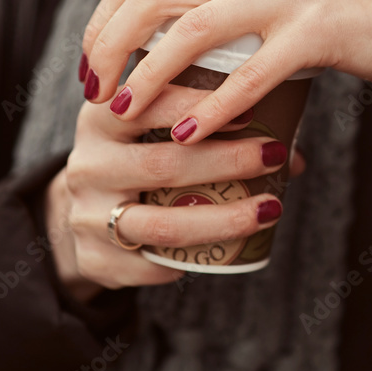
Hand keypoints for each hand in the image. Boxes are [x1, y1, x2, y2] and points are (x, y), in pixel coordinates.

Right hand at [45, 84, 303, 300]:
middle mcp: (87, 165)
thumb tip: (292, 154)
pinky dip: (191, 262)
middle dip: (226, 161)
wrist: (79, 211)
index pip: (146, 104)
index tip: (250, 109)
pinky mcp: (92, 259)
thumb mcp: (148, 129)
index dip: (197, 105)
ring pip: (162, 224)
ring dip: (224, 219)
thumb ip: (208, 126)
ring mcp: (86, 215)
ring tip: (270, 209)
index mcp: (99, 120)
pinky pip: (150, 266)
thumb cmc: (134, 158)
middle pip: (162, 165)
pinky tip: (226, 254)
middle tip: (273, 155)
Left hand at [80, 0, 371, 143]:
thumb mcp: (262, 2)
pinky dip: (213, 106)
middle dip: (108, 48)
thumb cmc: (326, 21)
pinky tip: (189, 134)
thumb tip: (155, 54)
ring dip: (148, 75)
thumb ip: (215, 12)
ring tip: (124, 113)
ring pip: (192, 29)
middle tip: (95, 96)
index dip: (100, 25)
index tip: (91, 71)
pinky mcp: (316, 32)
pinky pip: (252, 72)